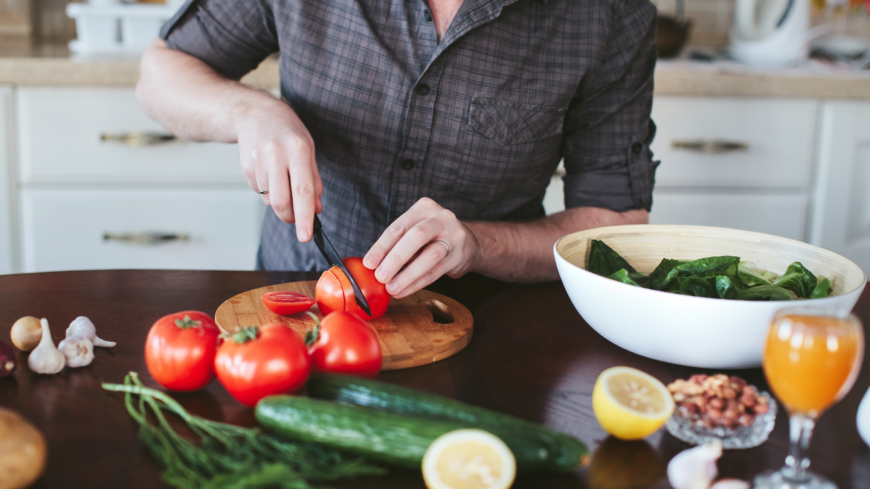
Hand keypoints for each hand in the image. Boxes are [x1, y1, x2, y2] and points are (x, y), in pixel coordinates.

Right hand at [235, 98, 322, 241]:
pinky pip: (258, 191)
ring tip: (282, 181)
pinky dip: (267, 191)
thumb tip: (316, 209)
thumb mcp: (308, 149)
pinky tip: (269, 173)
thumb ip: (314, 180)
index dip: (305, 217)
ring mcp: (258, 160)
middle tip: (295, 218)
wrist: (254, 112)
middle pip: (281, 201)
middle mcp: (276, 154)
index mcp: (298, 150)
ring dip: (279, 201)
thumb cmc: (287, 132)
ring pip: (269, 199)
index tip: (306, 236)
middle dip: (289, 217)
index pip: (303, 191)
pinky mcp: (245, 166)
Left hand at [363, 198, 479, 297]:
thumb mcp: (417, 231)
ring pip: (429, 256)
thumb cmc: (433, 238)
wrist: (470, 243)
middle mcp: (440, 217)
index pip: (398, 227)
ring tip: (392, 288)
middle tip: (380, 277)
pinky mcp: (460, 255)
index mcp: (423, 208)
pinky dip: (418, 283)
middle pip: (416, 237)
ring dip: (408, 275)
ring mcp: (454, 236)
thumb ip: (398, 243)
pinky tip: (405, 290)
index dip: (381, 246)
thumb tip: (373, 266)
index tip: (369, 264)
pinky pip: (436, 271)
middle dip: (395, 258)